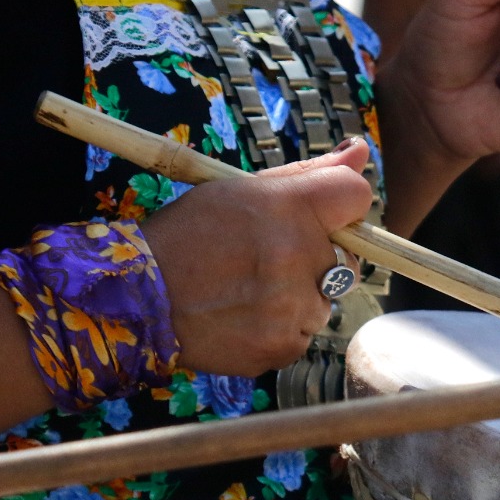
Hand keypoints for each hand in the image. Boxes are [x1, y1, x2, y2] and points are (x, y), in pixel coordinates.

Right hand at [141, 141, 373, 376]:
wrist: (139, 300)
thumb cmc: (188, 237)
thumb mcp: (239, 191)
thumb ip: (307, 174)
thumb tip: (360, 151)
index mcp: (288, 209)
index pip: (355, 195)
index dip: (341, 204)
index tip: (319, 215)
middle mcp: (300, 258)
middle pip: (348, 257)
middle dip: (317, 258)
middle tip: (265, 259)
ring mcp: (294, 310)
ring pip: (325, 301)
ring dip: (298, 296)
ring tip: (245, 291)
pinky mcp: (284, 348)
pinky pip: (302, 334)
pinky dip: (281, 328)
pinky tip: (243, 316)